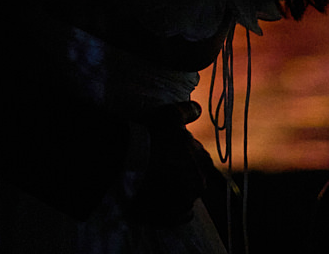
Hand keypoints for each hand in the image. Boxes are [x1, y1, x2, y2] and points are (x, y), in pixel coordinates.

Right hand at [124, 101, 213, 227]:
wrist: (126, 157)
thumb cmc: (151, 134)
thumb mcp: (170, 115)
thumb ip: (188, 112)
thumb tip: (197, 110)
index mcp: (202, 164)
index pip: (202, 161)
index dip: (189, 154)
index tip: (175, 150)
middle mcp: (196, 187)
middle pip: (193, 180)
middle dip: (183, 173)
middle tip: (166, 165)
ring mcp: (182, 205)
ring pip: (184, 197)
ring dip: (176, 191)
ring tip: (158, 181)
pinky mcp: (166, 218)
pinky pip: (175, 217)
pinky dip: (170, 209)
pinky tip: (160, 200)